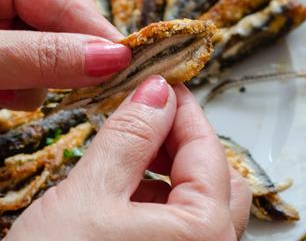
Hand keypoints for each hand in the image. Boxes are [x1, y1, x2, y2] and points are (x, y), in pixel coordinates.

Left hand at [0, 0, 130, 156]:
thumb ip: (44, 58)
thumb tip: (113, 57)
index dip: (95, 32)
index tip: (130, 64)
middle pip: (58, 18)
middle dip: (76, 52)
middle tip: (105, 86)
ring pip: (42, 47)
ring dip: (49, 73)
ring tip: (54, 94)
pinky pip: (20, 71)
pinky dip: (25, 89)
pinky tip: (15, 100)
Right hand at [7, 77, 251, 240]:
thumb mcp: (89, 194)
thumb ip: (129, 137)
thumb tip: (156, 93)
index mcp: (203, 233)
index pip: (209, 149)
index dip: (181, 107)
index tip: (159, 80)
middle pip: (217, 178)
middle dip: (181, 141)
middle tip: (143, 115)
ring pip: (198, 206)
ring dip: (168, 172)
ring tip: (124, 154)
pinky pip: (178, 232)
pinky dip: (157, 204)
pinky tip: (121, 195)